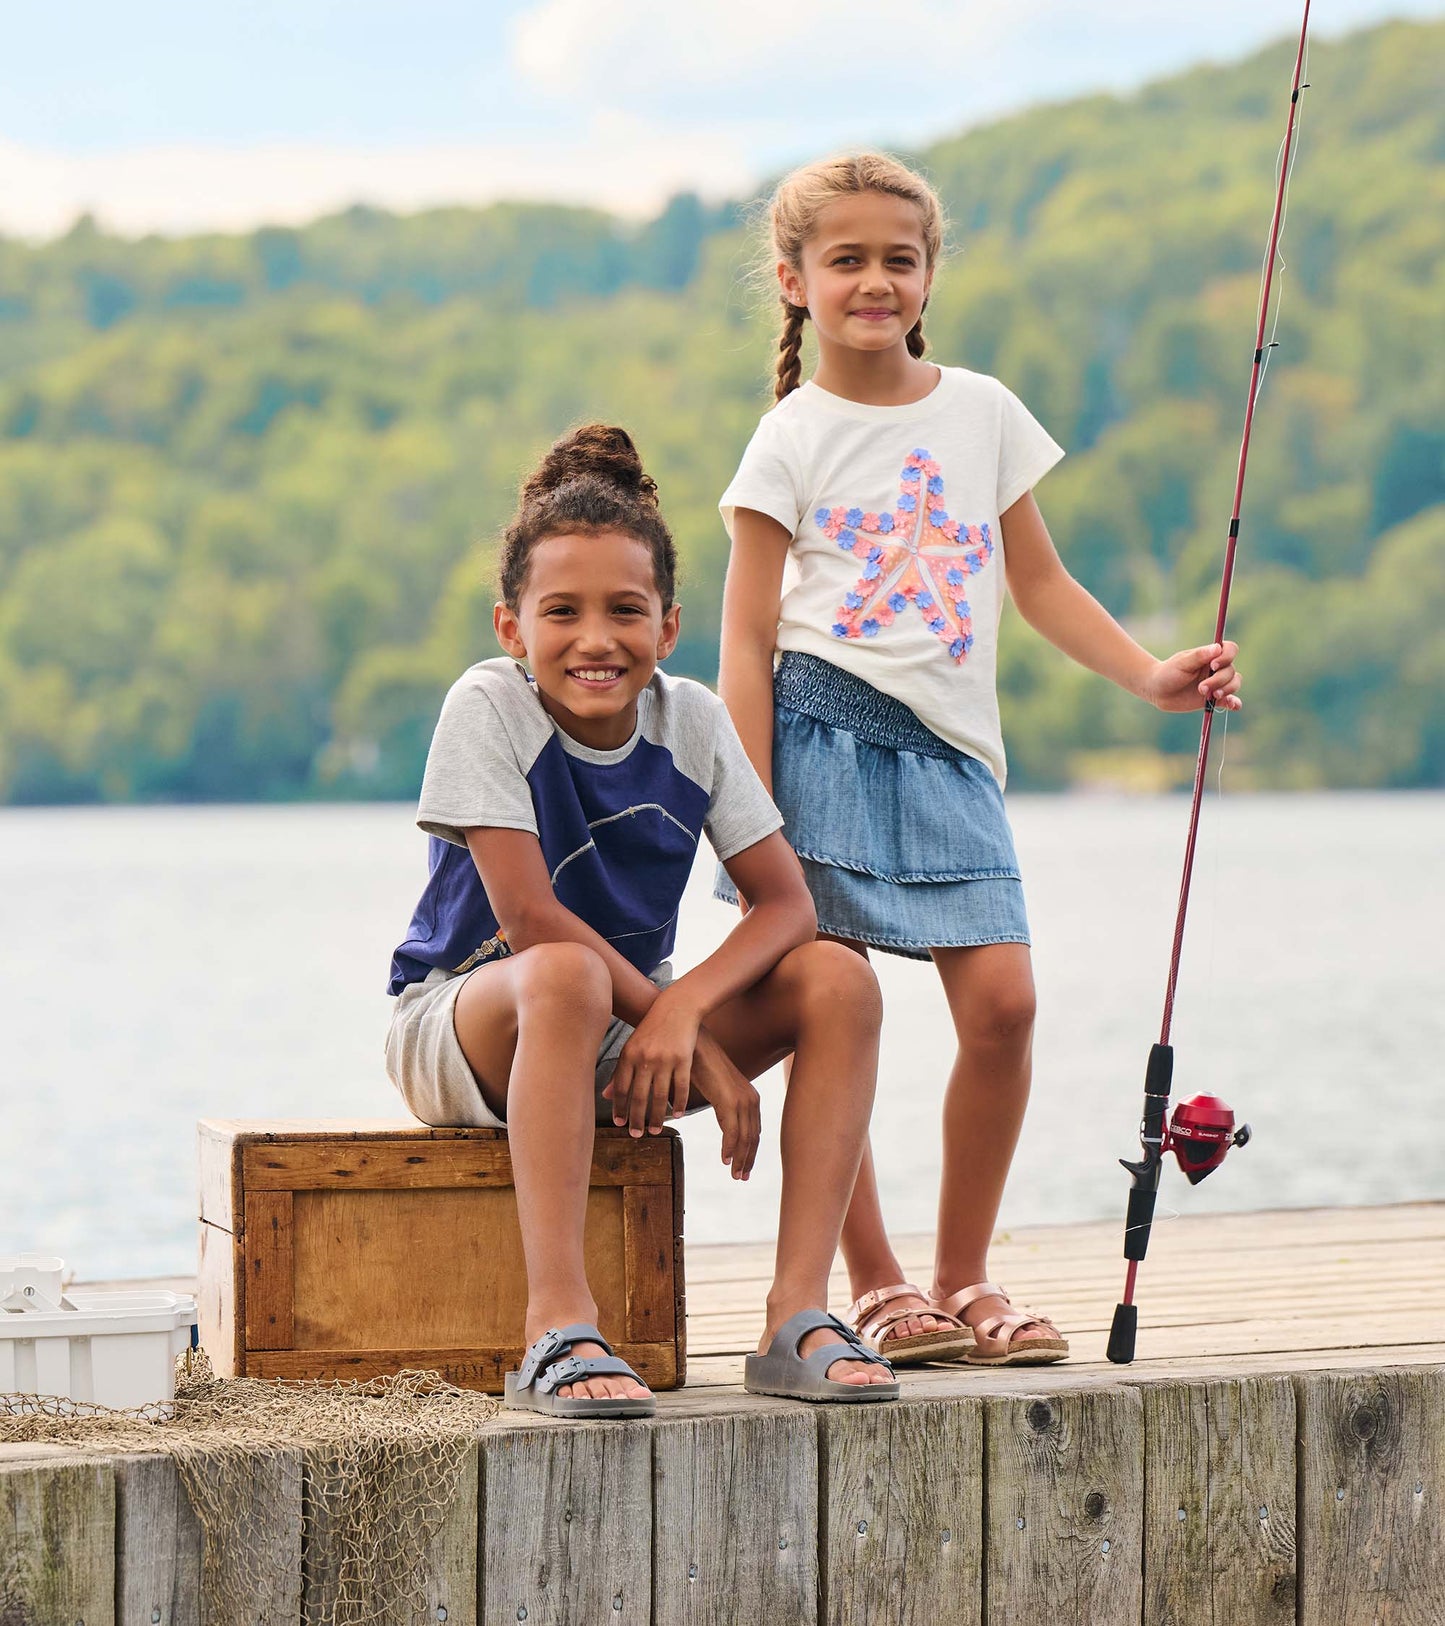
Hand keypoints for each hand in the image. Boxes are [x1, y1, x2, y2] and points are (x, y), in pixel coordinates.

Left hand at [602, 989, 701, 1137]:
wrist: (676, 1008)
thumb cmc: (651, 1029)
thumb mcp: (632, 1046)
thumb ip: (620, 1071)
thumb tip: (605, 1096)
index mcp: (629, 1055)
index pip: (622, 1088)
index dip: (620, 1108)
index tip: (620, 1124)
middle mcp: (645, 1058)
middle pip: (639, 1096)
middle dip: (636, 1119)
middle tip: (636, 1135)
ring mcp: (665, 1059)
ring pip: (660, 1096)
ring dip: (657, 1117)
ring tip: (655, 1131)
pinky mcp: (683, 1059)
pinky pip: (681, 1087)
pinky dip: (679, 1103)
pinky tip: (676, 1115)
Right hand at [692, 1028, 760, 1180]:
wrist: (695, 1045)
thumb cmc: (702, 1065)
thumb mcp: (717, 1089)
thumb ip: (722, 1105)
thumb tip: (721, 1117)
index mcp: (750, 1097)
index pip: (754, 1130)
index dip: (751, 1151)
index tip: (744, 1167)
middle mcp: (751, 1099)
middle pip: (753, 1137)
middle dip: (748, 1160)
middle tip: (741, 1177)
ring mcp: (742, 1100)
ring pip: (745, 1138)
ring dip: (740, 1159)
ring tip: (734, 1175)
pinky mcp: (729, 1101)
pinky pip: (732, 1132)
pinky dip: (729, 1148)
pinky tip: (724, 1159)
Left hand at [1143, 641, 1241, 712]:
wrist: (1158, 691)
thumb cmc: (1168, 672)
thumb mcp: (1181, 663)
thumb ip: (1199, 656)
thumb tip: (1218, 648)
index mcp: (1210, 656)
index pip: (1230, 650)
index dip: (1227, 657)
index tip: (1213, 665)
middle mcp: (1216, 669)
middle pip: (1231, 671)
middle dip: (1219, 680)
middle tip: (1201, 688)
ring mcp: (1216, 684)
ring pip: (1234, 684)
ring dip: (1226, 690)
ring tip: (1211, 696)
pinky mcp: (1214, 699)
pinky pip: (1230, 701)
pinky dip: (1234, 703)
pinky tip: (1234, 706)